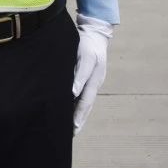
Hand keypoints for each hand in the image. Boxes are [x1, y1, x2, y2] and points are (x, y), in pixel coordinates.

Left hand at [72, 14, 111, 134]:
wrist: (95, 36)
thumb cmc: (87, 44)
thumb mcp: (84, 54)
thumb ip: (80, 71)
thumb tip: (74, 90)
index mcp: (94, 75)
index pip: (85, 94)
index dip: (78, 107)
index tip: (73, 119)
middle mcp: (95, 82)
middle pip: (87, 103)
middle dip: (80, 118)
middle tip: (73, 132)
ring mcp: (93, 83)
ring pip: (86, 103)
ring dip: (80, 116)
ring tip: (73, 130)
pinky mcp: (90, 83)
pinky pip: (85, 98)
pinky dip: (79, 108)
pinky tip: (72, 116)